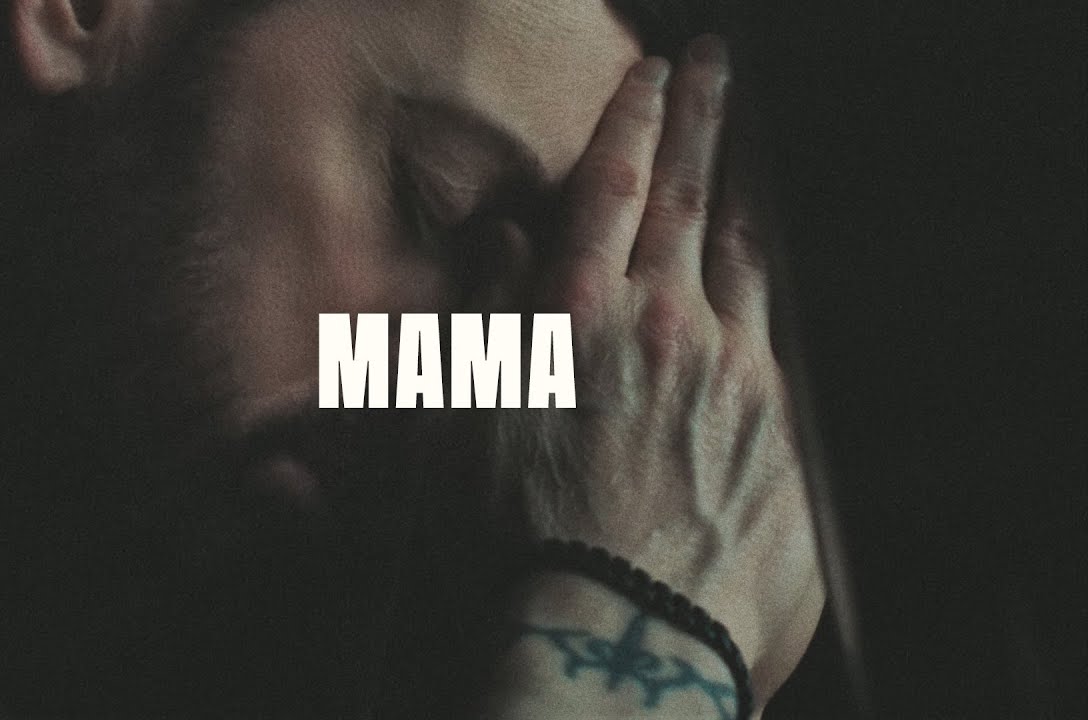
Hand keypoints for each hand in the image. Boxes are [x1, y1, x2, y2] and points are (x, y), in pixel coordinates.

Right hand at [500, 35, 823, 701]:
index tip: (649, 72)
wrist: (614, 639)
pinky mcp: (783, 429)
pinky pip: (781, 333)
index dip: (631, 118)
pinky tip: (768, 273)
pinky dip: (771, 287)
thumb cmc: (512, 541)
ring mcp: (735, 374)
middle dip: (700, 121)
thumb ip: (480, 315)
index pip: (610, 186)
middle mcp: (666, 324)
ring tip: (749, 151)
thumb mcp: (457, 421)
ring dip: (744, 193)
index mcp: (579, 314)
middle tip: (714, 67)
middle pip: (689, 197)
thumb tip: (502, 239)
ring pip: (747, 256)